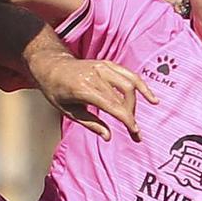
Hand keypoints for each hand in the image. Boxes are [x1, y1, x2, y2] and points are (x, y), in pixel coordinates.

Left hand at [26, 51, 156, 141]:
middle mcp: (95, 75)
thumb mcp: (68, 111)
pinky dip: (141, 85)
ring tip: (138, 117)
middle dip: (132, 114)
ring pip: (129, 83)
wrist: (52, 66)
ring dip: (137, 102)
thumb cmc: (56, 91)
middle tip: (134, 131)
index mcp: (83, 88)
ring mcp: (102, 67)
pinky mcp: (107, 64)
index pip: (112, 105)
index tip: (134, 131)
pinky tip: (150, 97)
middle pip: (123, 95)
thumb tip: (108, 136)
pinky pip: (128, 73)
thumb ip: (90, 123)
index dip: (126, 119)